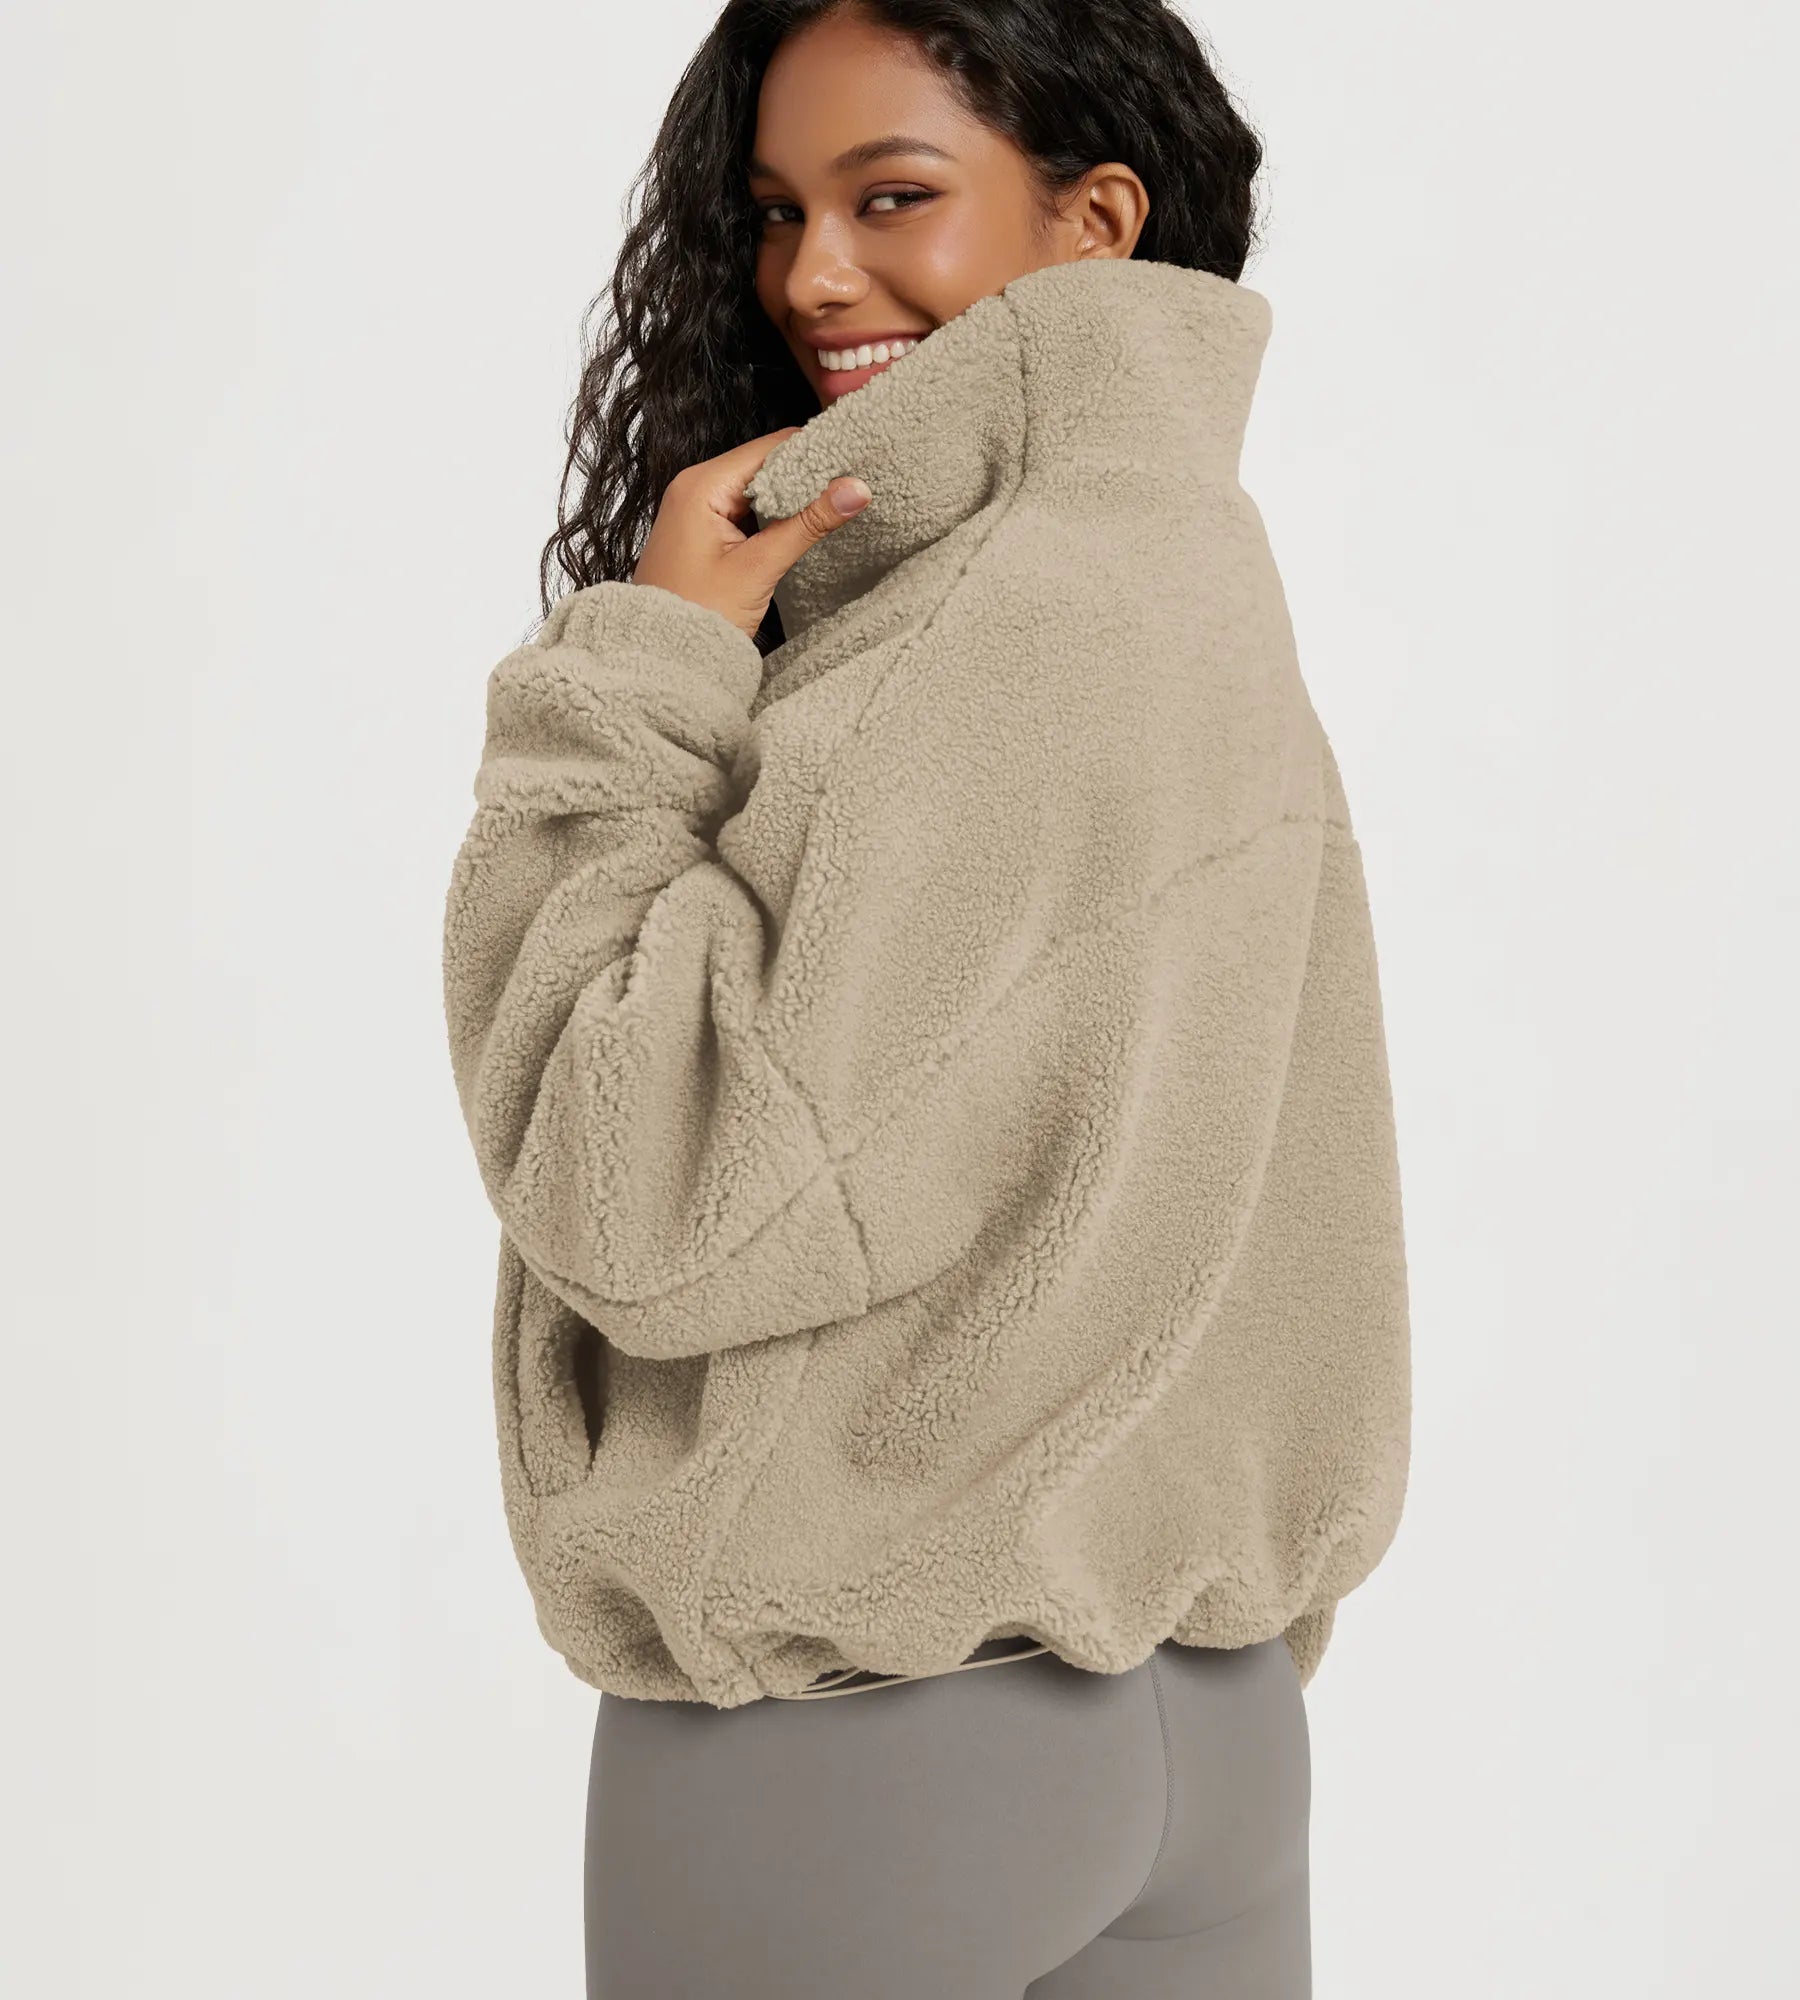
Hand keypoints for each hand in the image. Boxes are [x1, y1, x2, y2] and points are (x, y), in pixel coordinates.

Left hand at [631, 427, 870, 638]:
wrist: (660, 657)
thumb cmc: (697, 615)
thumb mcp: (759, 567)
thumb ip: (809, 524)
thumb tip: (854, 490)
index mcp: (701, 485)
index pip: (769, 447)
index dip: (812, 452)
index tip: (850, 461)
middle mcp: (695, 487)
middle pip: (764, 464)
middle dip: (805, 476)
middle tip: (848, 487)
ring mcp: (696, 508)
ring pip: (757, 488)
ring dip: (791, 498)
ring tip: (831, 506)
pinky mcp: (702, 530)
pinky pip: (745, 510)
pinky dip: (772, 516)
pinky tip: (799, 527)